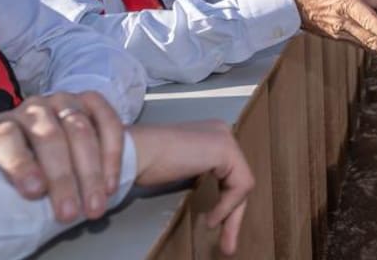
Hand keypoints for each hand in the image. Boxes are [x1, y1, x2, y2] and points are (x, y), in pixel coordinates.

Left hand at [0, 91, 124, 223]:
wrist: (56, 151)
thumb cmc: (29, 173)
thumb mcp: (9, 180)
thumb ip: (12, 189)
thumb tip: (22, 214)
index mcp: (3, 126)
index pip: (6, 138)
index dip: (19, 164)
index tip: (34, 192)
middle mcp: (33, 109)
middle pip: (49, 137)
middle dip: (62, 178)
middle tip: (69, 212)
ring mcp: (65, 101)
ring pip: (80, 130)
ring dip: (90, 173)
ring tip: (94, 205)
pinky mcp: (92, 101)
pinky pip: (108, 123)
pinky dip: (112, 156)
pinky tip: (110, 185)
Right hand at [129, 120, 253, 255]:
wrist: (134, 153)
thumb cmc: (145, 163)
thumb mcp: (180, 169)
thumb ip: (198, 174)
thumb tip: (214, 204)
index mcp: (211, 134)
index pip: (230, 173)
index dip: (226, 204)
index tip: (216, 226)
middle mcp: (222, 131)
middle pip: (238, 179)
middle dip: (234, 214)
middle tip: (228, 245)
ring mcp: (225, 138)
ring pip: (242, 185)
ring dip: (232, 216)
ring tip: (221, 238)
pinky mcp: (224, 150)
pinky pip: (240, 185)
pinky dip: (227, 207)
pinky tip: (211, 219)